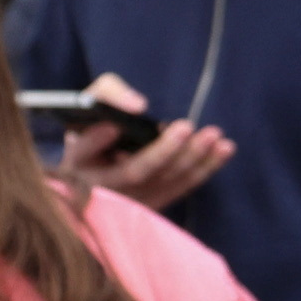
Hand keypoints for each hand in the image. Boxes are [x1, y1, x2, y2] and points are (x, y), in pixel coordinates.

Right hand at [63, 72, 232, 208]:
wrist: (97, 164)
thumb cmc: (94, 123)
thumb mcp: (90, 104)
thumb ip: (108, 94)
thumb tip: (138, 106)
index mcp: (77, 160)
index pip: (82, 152)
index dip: (96, 140)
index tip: (113, 126)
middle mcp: (99, 187)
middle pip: (132, 173)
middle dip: (162, 151)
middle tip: (186, 127)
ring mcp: (127, 204)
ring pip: (161, 184)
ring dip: (192, 160)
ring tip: (215, 136)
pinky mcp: (151, 207)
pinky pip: (179, 190)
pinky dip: (203, 170)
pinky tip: (223, 150)